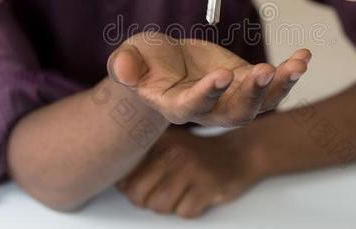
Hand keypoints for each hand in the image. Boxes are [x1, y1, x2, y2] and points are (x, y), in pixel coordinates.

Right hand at [107, 32, 310, 125]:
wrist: (164, 64)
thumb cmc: (144, 62)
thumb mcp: (130, 57)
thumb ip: (126, 65)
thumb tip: (122, 69)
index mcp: (176, 105)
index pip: (193, 106)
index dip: (207, 94)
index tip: (221, 75)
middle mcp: (208, 109)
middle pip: (235, 112)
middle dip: (253, 94)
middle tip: (265, 70)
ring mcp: (231, 97)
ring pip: (260, 102)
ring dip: (280, 85)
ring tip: (298, 64)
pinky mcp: (245, 83)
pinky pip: (271, 83)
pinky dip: (289, 72)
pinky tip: (304, 55)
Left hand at [118, 127, 259, 217]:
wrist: (239, 154)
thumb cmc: (198, 154)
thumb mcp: (170, 143)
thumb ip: (144, 157)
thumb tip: (117, 180)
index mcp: (161, 143)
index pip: (127, 178)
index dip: (132, 189)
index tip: (145, 184)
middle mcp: (174, 153)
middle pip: (140, 196)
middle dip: (148, 201)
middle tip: (163, 192)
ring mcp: (192, 170)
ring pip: (160, 206)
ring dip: (170, 206)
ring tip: (181, 192)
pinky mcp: (208, 186)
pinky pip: (185, 212)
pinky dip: (190, 208)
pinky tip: (197, 194)